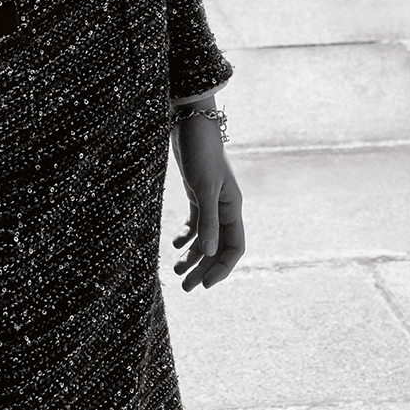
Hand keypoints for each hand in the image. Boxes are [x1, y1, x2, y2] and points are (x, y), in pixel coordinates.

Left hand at [170, 115, 244, 291]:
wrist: (191, 122)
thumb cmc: (201, 152)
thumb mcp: (203, 187)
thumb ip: (208, 219)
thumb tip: (212, 253)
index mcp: (232, 207)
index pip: (235, 247)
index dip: (222, 268)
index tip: (205, 284)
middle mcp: (224, 206)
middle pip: (218, 246)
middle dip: (203, 267)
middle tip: (185, 287)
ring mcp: (210, 199)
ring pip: (205, 236)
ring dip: (192, 255)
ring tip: (176, 271)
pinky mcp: (196, 192)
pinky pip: (195, 221)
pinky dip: (186, 234)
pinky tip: (174, 243)